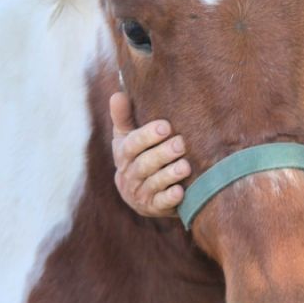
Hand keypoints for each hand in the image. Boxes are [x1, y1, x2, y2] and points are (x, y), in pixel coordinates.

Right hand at [108, 92, 189, 217]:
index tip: (165, 126)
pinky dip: (170, 198)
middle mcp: (128, 175)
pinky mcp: (152, 208)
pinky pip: (159, 204)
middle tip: (181, 144)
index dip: (147, 136)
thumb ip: (123, 117)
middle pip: (144, 165)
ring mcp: (139, 193)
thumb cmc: (138, 155)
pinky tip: (181, 191)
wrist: (140, 192)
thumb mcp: (127, 135)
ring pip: (153, 184)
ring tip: (186, 166)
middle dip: (163, 154)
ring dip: (169, 175)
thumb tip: (118, 94)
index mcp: (122, 154)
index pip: (131, 145)